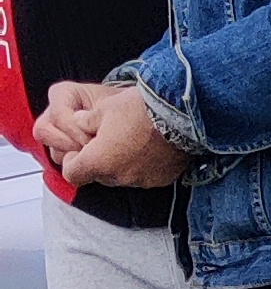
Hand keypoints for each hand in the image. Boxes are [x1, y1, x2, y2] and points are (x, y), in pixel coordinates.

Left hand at [37, 77, 183, 188]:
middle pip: (99, 176)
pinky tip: (150, 148)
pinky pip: (144, 176)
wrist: (179, 114)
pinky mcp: (161, 180)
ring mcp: (142, 180)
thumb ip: (85, 120)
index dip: (72, 162)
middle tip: (106, 141)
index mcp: (98, 161)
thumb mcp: (103, 108)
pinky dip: (143, 166)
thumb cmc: (138, 109)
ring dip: (121, 164)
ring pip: (122, 177)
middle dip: (99, 161)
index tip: (78, 149)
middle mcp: (118, 177)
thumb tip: (78, 122)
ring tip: (131, 142)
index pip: (72, 175)